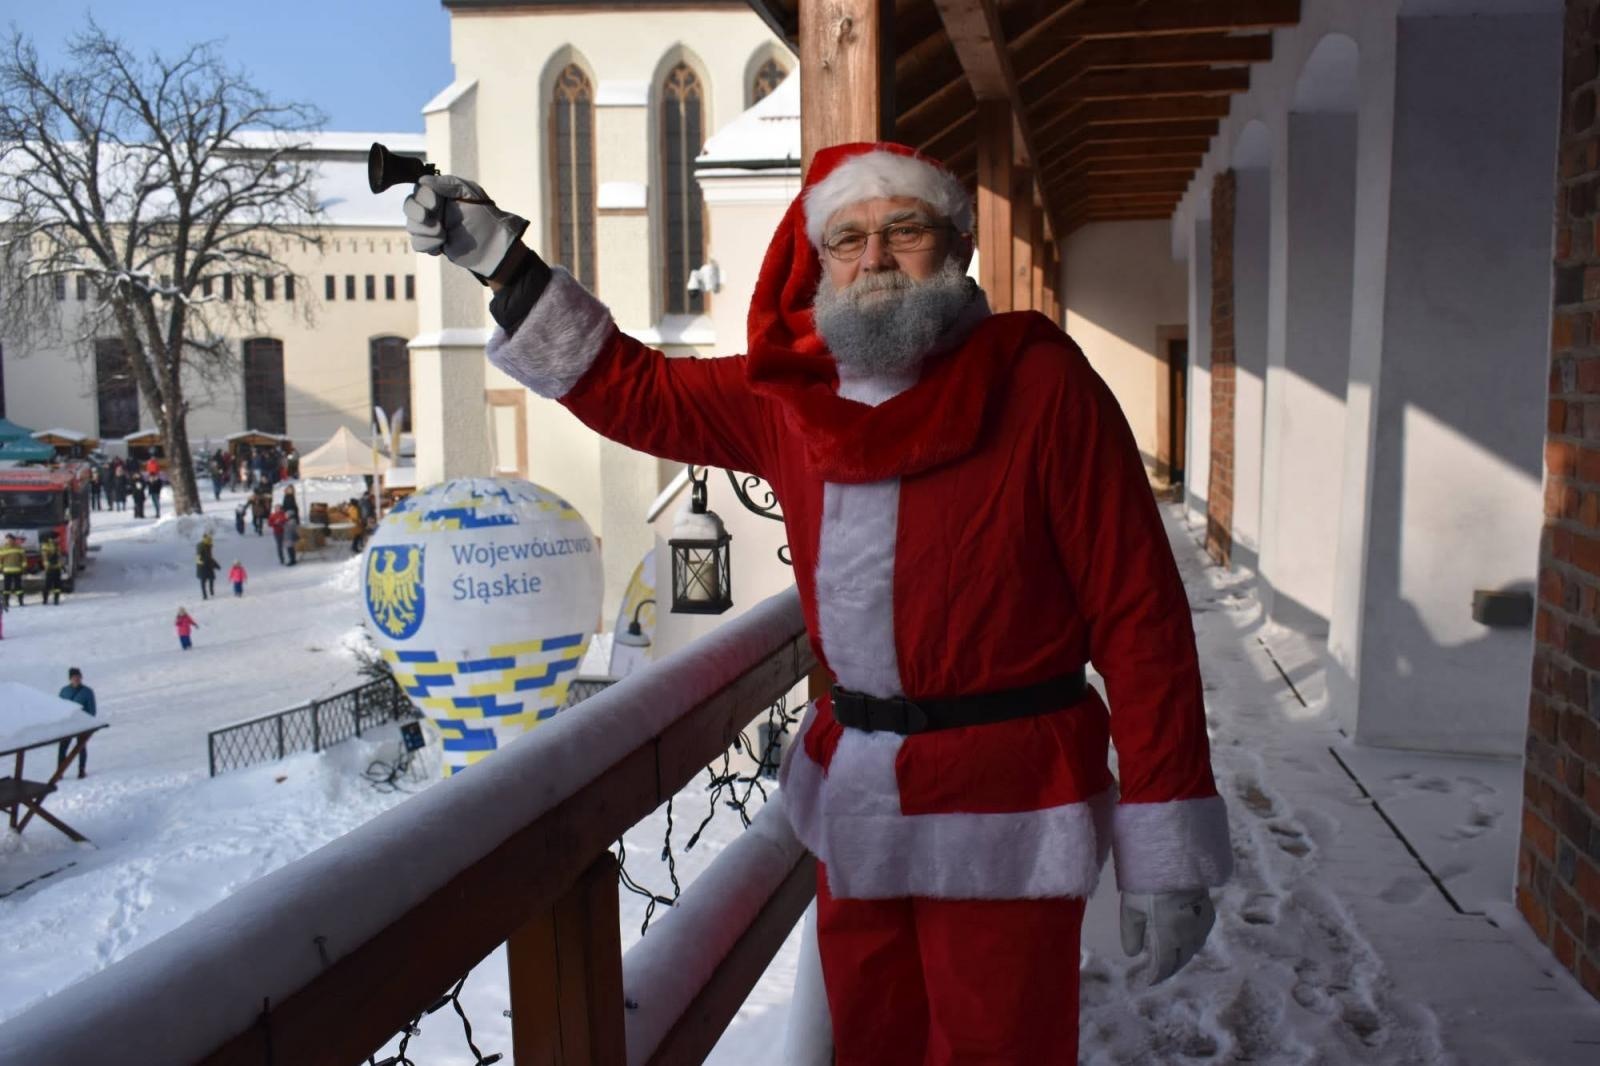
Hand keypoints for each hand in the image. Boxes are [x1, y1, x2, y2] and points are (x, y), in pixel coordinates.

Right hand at [403, 173, 528, 278]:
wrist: (493, 244)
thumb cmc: (485, 215)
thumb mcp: (469, 192)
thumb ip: (447, 183)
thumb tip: (422, 181)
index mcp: (440, 192)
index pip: (419, 189)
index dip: (423, 197)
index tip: (436, 203)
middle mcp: (433, 208)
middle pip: (409, 206)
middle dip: (417, 213)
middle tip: (433, 221)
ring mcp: (431, 226)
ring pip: (412, 226)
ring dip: (426, 231)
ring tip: (444, 234)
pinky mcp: (433, 243)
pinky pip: (417, 244)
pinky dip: (428, 244)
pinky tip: (442, 245)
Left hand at [1120, 889, 1214, 983]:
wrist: (1174, 857)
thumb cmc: (1146, 882)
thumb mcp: (1130, 908)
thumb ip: (1131, 933)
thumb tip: (1133, 954)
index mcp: (1167, 937)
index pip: (1164, 966)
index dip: (1155, 976)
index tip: (1147, 981)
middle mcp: (1187, 936)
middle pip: (1180, 960)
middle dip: (1169, 968)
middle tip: (1158, 971)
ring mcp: (1201, 925)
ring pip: (1193, 949)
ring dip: (1181, 956)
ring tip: (1169, 957)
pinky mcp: (1208, 912)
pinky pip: (1201, 935)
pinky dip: (1192, 943)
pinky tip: (1184, 939)